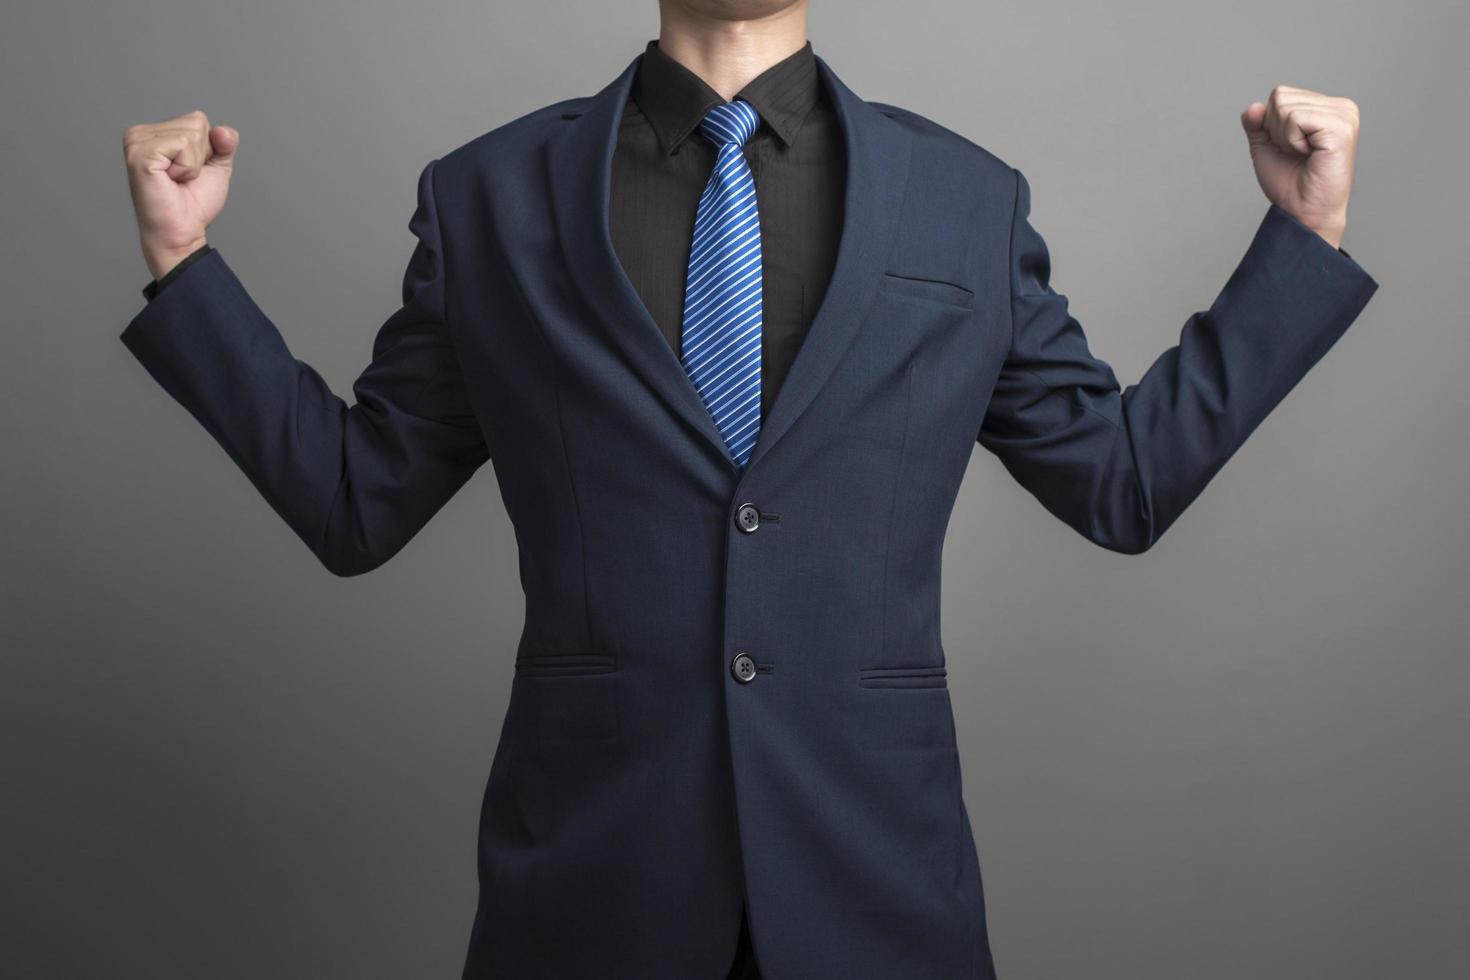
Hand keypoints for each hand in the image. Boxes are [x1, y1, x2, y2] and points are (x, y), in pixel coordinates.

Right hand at [122, 110, 238, 279]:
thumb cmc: (194, 203)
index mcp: (154, 132)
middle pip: (197, 123)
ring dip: (194, 164)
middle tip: (183, 179)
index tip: (190, 172)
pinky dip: (187, 168)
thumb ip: (225, 143)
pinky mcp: (140, 153)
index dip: (207, 150)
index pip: (198, 119)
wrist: (183, 232)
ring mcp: (136, 141)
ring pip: (192, 133)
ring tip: (175, 180)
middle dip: (201, 156)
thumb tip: (222, 130)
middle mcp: (140, 133)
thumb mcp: (217, 166)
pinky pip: (183, 144)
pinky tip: (170, 180)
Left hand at [1240, 85, 1359, 248]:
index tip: (1288, 148)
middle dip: (1276, 130)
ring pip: (1285, 107)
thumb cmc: (1290, 184)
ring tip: (1304, 155)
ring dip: (1285, 138)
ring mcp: (1344, 115)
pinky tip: (1309, 155)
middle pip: (1280, 96)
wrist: (1303, 212)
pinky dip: (1291, 141)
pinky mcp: (1341, 127)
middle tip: (1296, 154)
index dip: (1271, 125)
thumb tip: (1253, 107)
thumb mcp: (1266, 147)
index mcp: (1326, 107)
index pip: (1280, 94)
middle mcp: (1340, 107)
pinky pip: (1295, 118)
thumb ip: (1257, 124)